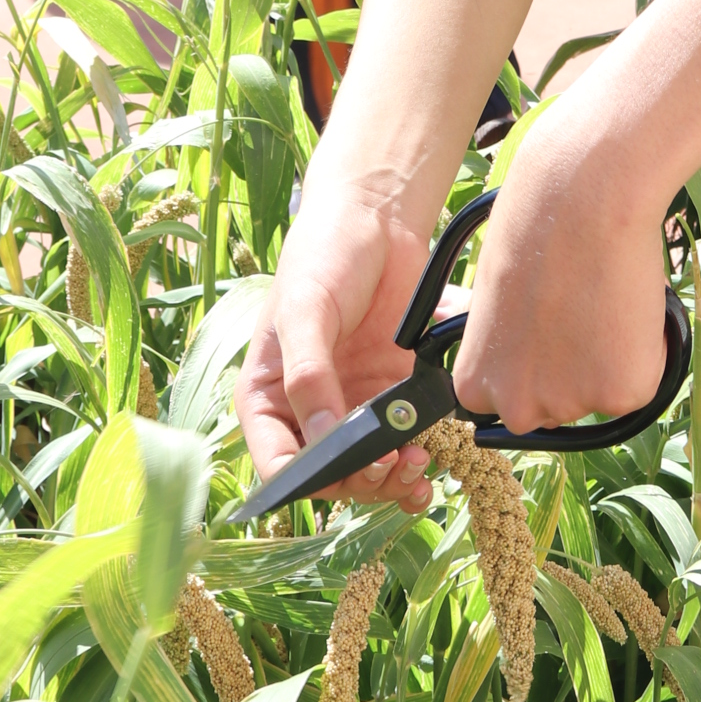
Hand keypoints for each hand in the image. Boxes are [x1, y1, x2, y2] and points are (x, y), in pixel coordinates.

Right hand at [235, 177, 438, 511]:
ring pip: (367, 469)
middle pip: (328, 475)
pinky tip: (432, 463)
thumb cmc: (323, 256)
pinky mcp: (392, 394)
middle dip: (361, 481)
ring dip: (391, 480)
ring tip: (417, 465)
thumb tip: (322, 436)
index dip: (309, 480)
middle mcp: (308, 410)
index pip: (277, 463)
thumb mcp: (305, 309)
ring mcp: (352, 405)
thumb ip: (308, 373)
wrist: (377, 219)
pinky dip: (415, 463)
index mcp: (268, 396)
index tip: (348, 471)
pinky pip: (400, 444)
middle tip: (394, 465)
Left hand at [449, 95, 671, 434]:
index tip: (548, 336)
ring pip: (601, 394)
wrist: (581, 196)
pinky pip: (642, 380)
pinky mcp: (621, 395)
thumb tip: (526, 348)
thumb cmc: (534, 225)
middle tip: (582, 312)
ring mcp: (569, 405)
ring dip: (609, 360)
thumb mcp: (495, 295)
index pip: (508, 405)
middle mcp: (517, 408)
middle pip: (555, 409)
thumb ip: (507, 339)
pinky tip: (628, 301)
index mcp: (475, 384)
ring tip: (602, 295)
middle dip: (572, 373)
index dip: (535, 368)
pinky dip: (646, 349)